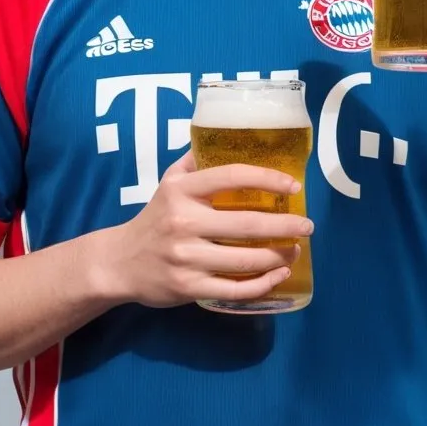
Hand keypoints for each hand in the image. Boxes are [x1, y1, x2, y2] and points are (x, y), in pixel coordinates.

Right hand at [107, 149, 312, 307]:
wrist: (119, 263)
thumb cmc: (154, 218)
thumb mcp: (168, 182)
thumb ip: (195, 161)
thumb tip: (225, 137)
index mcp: (181, 191)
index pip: (230, 176)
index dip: (267, 179)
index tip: (293, 187)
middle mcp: (183, 222)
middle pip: (246, 223)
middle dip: (285, 225)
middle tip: (307, 225)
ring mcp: (186, 257)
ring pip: (245, 259)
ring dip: (279, 256)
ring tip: (295, 250)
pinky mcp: (189, 288)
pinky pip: (234, 289)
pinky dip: (262, 284)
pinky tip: (279, 275)